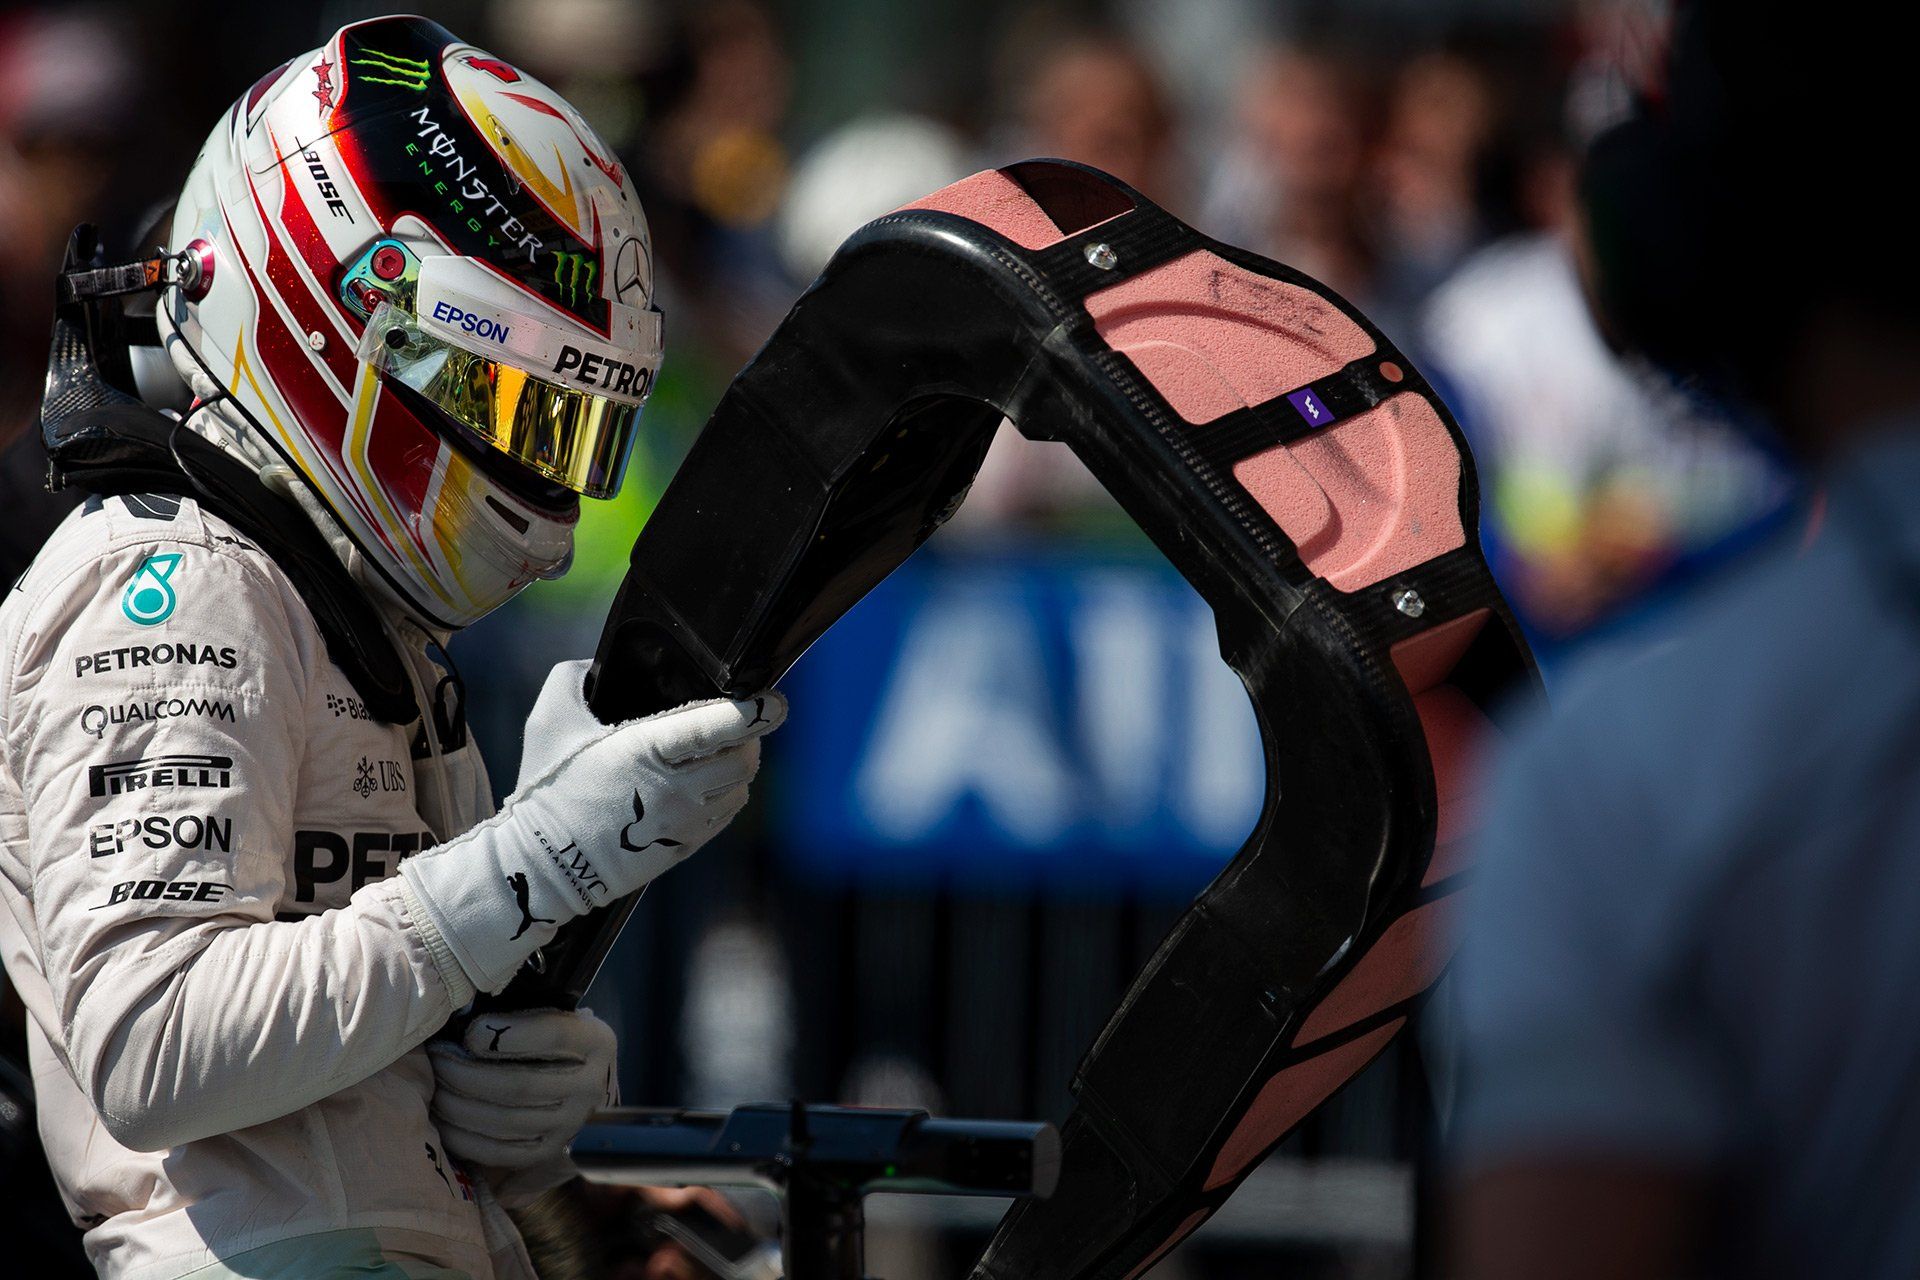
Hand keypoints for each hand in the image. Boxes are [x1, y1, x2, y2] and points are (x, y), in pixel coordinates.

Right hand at [400, 660, 786, 993]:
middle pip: (743, 758)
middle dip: (747, 736)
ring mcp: (683, 822)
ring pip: (740, 785)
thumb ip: (575, 677)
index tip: (771, 701)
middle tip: (737, 723)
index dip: (752, 712)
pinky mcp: (685, 845)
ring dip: (738, 764)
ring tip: (718, 751)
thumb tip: (599, 664)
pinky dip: (725, 791)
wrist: (542, 865)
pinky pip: (726, 811)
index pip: (714, 728)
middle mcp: (673, 789)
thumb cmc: (548, 788)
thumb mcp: (549, 719)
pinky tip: (704, 781)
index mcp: (644, 750)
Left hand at [428, 1008, 615, 1206]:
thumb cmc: (551, 1040)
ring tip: (435, 1087)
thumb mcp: (551, 1016)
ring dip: (459, 1105)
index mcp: (595, 1042)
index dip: (507, 1034)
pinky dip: (465, 1137)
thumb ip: (519, 1015)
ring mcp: (571, 1125)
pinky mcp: (548, 1152)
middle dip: (467, 1073)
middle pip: (521, 1084)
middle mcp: (590, 1086)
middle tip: (438, 1059)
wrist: (577, 1081)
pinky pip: (500, 1152)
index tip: (471, 1032)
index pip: (553, 1035)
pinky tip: (444, 1121)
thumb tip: (466, 1018)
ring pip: (506, 1120)